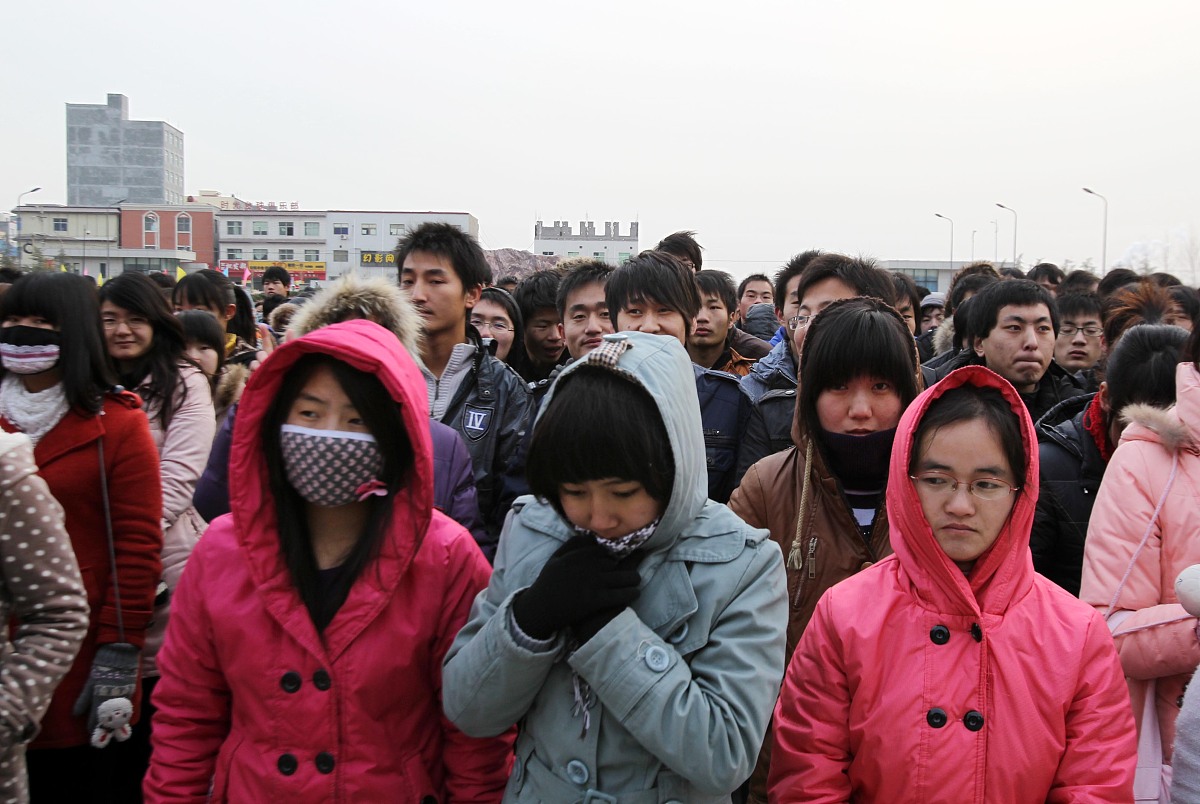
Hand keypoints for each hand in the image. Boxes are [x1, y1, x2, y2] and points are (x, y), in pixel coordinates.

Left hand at [72, 643, 138, 741]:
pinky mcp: (132, 692)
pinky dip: (127, 716)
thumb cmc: (101, 666)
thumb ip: (83, 699)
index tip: (91, 734)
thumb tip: (75, 714)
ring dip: (118, 726)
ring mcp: (124, 697)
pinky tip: (127, 721)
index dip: (92, 728)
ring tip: (117, 734)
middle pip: (109, 722)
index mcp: (99, 699)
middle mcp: (112, 701)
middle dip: (105, 731)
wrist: (120, 654)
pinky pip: (130, 708)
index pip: (95, 719)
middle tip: (103, 739)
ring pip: (121, 717)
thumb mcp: (89, 682)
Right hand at [512, 537, 642, 639]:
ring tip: (635, 581)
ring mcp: (593, 583)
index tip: (616, 561)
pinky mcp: (596, 600)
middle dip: (625, 566)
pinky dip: (630, 593)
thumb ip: (572, 545)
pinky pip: (620, 594)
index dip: (611, 556)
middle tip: (630, 571)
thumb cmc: (547, 584)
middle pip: (615, 562)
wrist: (540, 609)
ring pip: (622, 577)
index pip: (603, 550)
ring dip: (633, 579)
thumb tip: (591, 537)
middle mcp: (587, 566)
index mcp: (578, 555)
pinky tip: (635, 593)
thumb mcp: (555, 558)